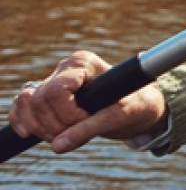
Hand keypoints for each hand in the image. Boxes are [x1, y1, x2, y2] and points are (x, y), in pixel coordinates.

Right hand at [8, 50, 165, 152]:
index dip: (68, 114)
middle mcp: (65, 68)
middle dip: (55, 125)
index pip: (57, 91)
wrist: (139, 106)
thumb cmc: (136, 104)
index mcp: (83, 63)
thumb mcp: (119, 116)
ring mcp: (53, 80)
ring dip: (40, 127)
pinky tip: (32, 134)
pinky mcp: (46, 96)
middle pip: (39, 100)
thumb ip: (89, 129)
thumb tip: (57, 146)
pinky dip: (24, 122)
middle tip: (77, 134)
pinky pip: (22, 107)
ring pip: (27, 104)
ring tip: (64, 136)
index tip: (88, 121)